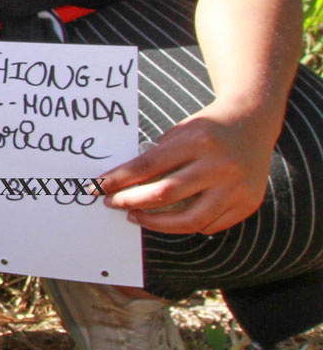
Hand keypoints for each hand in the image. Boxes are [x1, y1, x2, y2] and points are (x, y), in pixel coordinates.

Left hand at [97, 103, 277, 234]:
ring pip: (188, 220)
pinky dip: (186, 226)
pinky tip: (171, 219)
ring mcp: (237, 187)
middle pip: (164, 194)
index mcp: (197, 141)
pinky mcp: (248, 203)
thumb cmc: (207, 129)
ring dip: (155, 223)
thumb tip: (121, 185)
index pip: (147, 166)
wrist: (251, 123)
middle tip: (112, 203)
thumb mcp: (180, 132)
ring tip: (136, 215)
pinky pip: (210, 225)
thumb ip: (157, 158)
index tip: (97, 187)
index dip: (119, 180)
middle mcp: (219, 165)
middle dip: (131, 201)